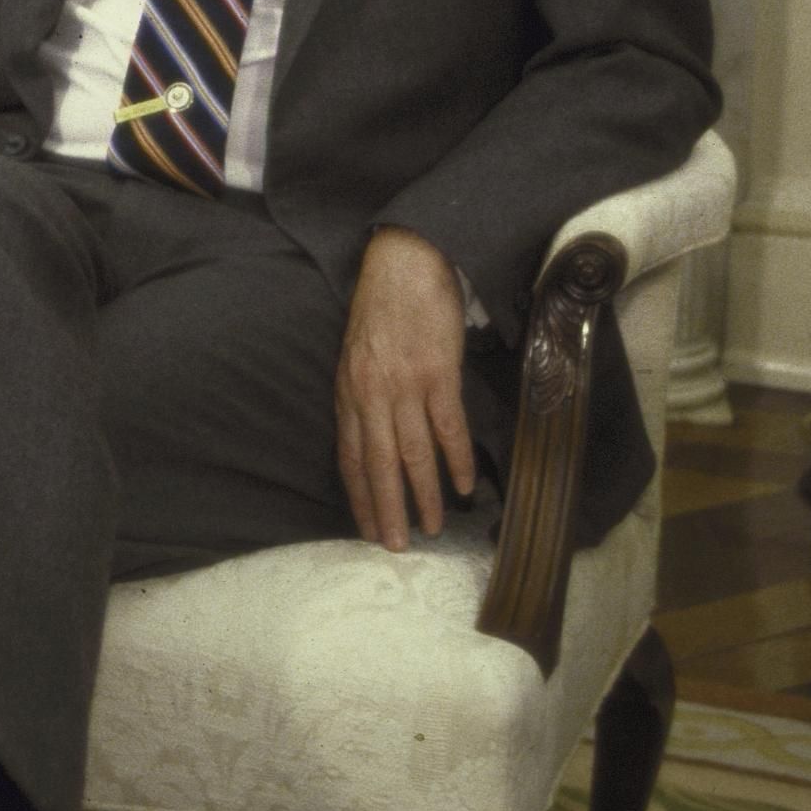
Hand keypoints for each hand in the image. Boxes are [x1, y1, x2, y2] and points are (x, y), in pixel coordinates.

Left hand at [335, 225, 476, 551]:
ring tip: (431, 527)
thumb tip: (371, 437)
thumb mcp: (356, 356)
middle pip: (377, 463)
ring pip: (411, 453)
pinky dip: (455, 458)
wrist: (403, 264)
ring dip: (421, 494)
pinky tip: (462, 485)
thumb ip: (361, 396)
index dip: (358, 494)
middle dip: (384, 508)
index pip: (349, 455)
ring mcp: (403, 385)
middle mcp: (370, 394)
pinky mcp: (436, 373)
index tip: (365, 526)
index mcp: (348, 392)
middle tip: (394, 546)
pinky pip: (446, 426)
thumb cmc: (380, 309)